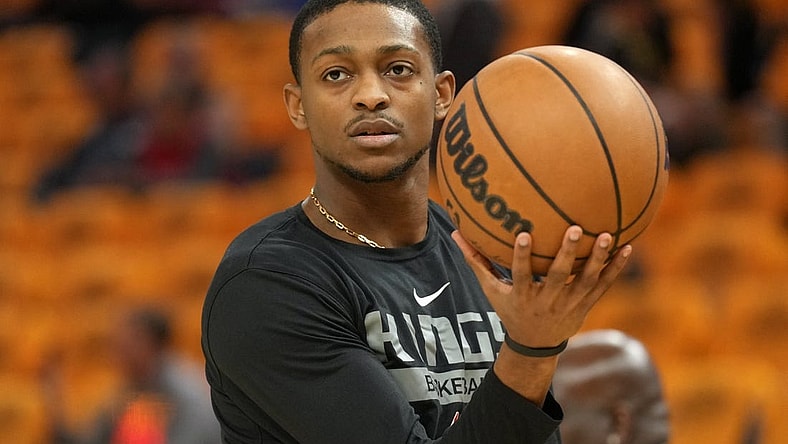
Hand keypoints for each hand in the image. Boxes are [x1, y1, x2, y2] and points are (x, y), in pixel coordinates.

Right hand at [452, 226, 631, 348]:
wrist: (536, 344)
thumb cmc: (511, 309)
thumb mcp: (491, 291)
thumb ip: (477, 262)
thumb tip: (457, 233)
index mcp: (524, 296)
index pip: (521, 275)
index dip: (521, 257)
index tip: (523, 235)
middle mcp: (548, 300)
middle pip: (560, 277)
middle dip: (568, 254)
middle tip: (575, 229)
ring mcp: (570, 303)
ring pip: (586, 281)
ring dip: (598, 259)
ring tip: (608, 235)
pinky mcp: (587, 304)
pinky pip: (604, 285)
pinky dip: (616, 268)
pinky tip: (628, 247)